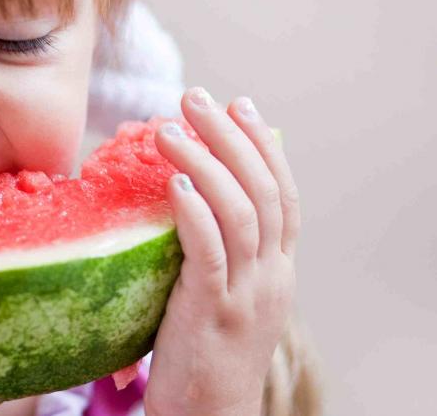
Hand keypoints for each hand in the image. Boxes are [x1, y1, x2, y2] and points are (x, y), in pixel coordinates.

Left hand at [145, 87, 300, 415]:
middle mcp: (272, 277)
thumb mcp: (220, 293)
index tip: (239, 105)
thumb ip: (214, 250)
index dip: (264, 146)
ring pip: (239, 213)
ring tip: (167, 127)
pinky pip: (209, 251)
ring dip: (204, 162)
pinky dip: (194, 210)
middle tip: (196, 96)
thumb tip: (180, 194)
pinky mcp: (212, 311)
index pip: (283, 195)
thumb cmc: (202, 353)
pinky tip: (173, 180)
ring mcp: (246, 294)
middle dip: (231, 137)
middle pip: (264, 191)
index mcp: (278, 271)